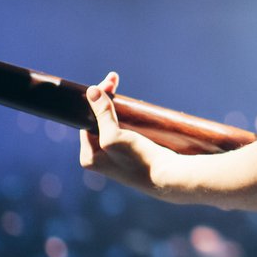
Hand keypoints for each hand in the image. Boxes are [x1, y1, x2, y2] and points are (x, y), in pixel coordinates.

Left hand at [80, 71, 174, 198]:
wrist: (169, 177)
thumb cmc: (140, 160)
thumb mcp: (114, 136)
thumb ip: (102, 114)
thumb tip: (91, 91)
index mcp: (88, 156)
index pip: (86, 120)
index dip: (95, 99)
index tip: (108, 83)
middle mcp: (99, 157)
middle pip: (98, 119)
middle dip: (105, 98)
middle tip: (114, 79)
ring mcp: (116, 156)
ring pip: (111, 122)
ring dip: (115, 105)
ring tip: (118, 88)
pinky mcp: (132, 154)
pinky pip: (123, 128)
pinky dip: (125, 115)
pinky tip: (131, 107)